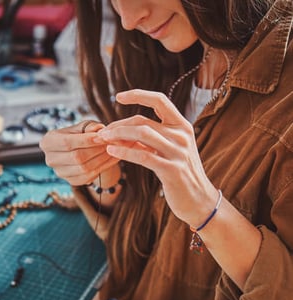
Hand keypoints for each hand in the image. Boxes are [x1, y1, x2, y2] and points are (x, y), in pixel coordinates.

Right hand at [39, 120, 118, 185]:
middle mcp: (50, 160)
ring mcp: (60, 173)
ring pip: (84, 168)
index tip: (102, 136)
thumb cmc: (79, 134)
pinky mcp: (71, 181)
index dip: (86, 140)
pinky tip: (112, 159)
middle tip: (111, 143)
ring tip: (113, 149)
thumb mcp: (81, 127)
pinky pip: (89, 177)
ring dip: (102, 159)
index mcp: (47, 142)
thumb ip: (89, 126)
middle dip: (96, 150)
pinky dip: (103, 167)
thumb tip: (99, 129)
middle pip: (76, 157)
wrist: (78, 150)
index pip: (67, 142)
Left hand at [96, 89, 217, 226]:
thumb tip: (123, 131)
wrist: (199, 200)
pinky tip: (111, 151)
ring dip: (118, 135)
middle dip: (118, 125)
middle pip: (143, 121)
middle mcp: (182, 135)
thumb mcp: (169, 150)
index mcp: (182, 126)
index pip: (159, 101)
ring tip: (104, 140)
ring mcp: (178, 152)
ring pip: (142, 134)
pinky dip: (124, 152)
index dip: (138, 95)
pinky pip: (143, 156)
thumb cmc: (180, 174)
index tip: (118, 96)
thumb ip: (152, 139)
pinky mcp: (172, 170)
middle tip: (103, 132)